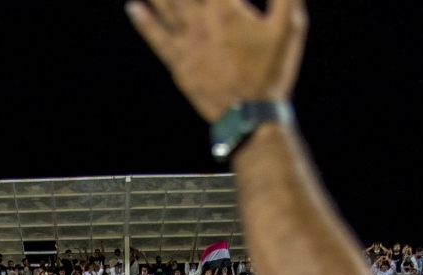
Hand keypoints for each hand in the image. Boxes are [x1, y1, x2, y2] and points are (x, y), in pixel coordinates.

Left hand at [128, 0, 305, 122]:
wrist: (251, 116)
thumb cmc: (273, 69)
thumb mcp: (289, 25)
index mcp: (225, 7)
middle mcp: (200, 20)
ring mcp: (186, 42)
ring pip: (165, 4)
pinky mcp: (179, 63)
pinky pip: (156, 38)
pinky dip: (143, 21)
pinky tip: (133, 7)